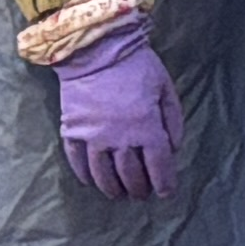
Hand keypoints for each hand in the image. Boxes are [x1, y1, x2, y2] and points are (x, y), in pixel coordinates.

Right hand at [50, 9, 181, 196]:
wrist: (96, 49)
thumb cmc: (137, 67)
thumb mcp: (165, 90)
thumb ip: (172, 122)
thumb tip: (173, 149)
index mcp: (145, 128)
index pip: (158, 165)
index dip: (163, 183)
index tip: (165, 193)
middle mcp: (118, 138)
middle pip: (130, 174)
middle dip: (139, 188)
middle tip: (142, 195)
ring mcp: (92, 136)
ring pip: (103, 173)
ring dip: (112, 187)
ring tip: (119, 195)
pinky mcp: (71, 130)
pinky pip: (77, 160)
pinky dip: (84, 174)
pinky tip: (91, 182)